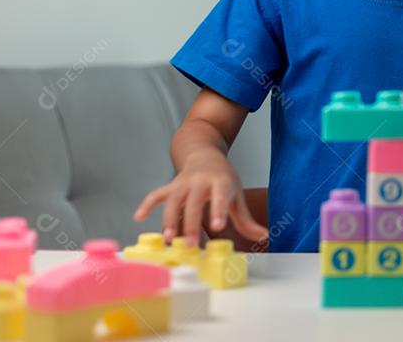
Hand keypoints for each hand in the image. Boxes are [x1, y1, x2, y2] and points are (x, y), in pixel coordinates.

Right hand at [132, 150, 268, 246]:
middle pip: (194, 203)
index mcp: (220, 182)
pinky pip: (155, 194)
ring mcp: (182, 183)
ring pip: (173, 201)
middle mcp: (200, 181)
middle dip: (191, 224)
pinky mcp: (169, 186)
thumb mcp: (237, 196)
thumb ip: (246, 219)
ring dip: (169, 219)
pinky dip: (146, 204)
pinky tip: (139, 217)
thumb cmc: (223, 180)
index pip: (220, 196)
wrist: (205, 155)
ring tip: (168, 240)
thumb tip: (264, 236)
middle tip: (190, 245)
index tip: (217, 227)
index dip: (218, 210)